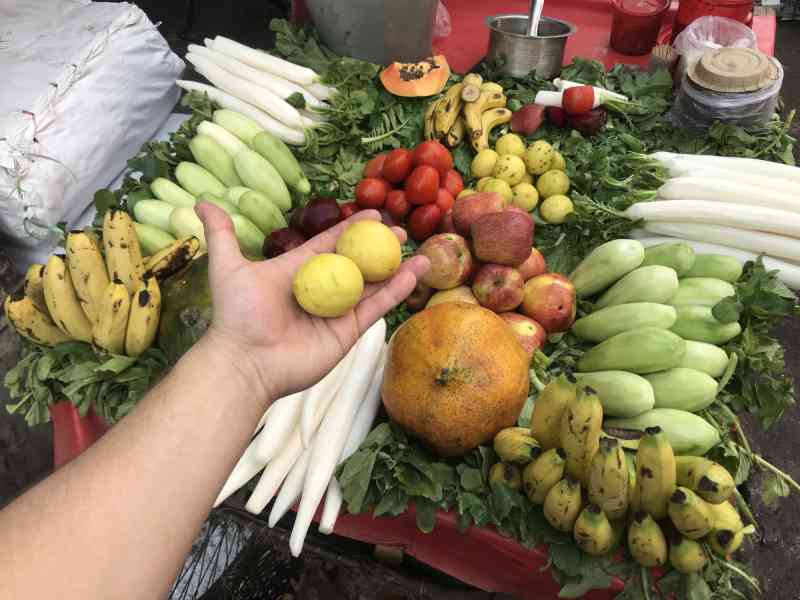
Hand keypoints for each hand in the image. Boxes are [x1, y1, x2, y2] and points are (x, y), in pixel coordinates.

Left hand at [194, 204, 429, 403]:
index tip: (375, 214)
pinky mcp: (348, 333)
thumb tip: (203, 203)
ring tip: (421, 252)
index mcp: (299, 270)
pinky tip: (414, 274)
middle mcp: (322, 289)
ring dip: (397, 269)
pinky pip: (376, 309)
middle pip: (358, 263)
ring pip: (373, 286)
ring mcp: (337, 312)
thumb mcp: (229, 268)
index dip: (352, 229)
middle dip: (381, 247)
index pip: (332, 244)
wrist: (247, 361)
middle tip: (403, 231)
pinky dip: (397, 292)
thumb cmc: (238, 314)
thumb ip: (222, 235)